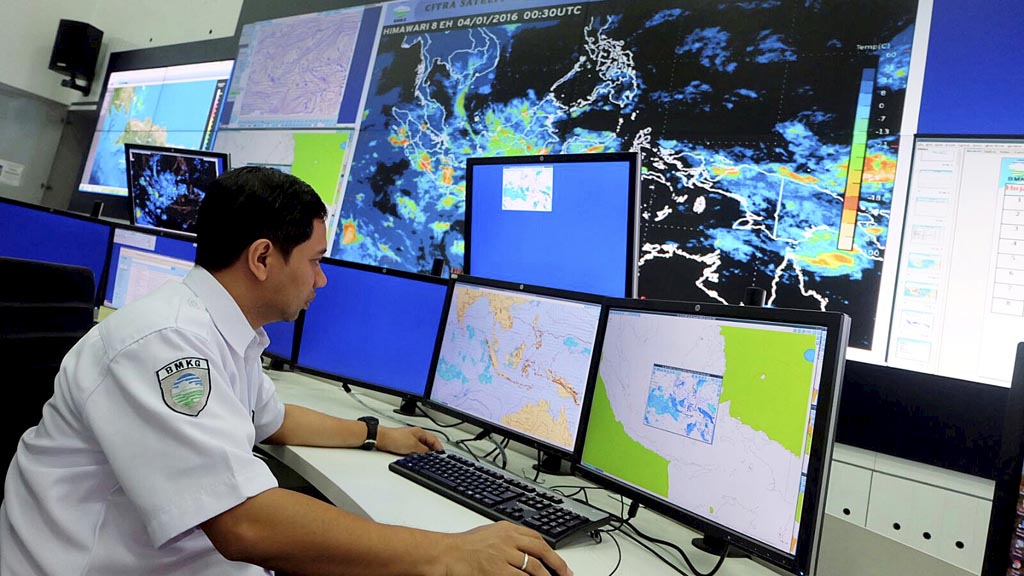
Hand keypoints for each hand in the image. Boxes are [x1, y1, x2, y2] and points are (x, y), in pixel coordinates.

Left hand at [376, 426, 441, 453]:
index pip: (434, 439)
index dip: (439, 447)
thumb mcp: (413, 445)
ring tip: (425, 459)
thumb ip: (423, 450)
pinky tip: (415, 457)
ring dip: (423, 453)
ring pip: (421, 447)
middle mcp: (415, 435)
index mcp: (420, 432)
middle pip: (428, 443)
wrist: (381, 438)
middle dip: (432, 450)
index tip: (442, 454)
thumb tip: (429, 453)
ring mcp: (410, 439)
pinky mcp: (404, 444)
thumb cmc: (394, 438)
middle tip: (435, 458)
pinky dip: (416, 453)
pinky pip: (414, 449)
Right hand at [439, 521, 570, 575]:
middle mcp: (508, 539)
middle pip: (541, 550)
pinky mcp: (498, 570)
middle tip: (565, 574)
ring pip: (534, 566)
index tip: (557, 560)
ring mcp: (504, 554)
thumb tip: (524, 549)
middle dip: (557, 564)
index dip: (550, 551)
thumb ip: (506, 539)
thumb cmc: (462, 547)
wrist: (446, 554)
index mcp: (506, 529)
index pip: (536, 537)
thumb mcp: (488, 534)